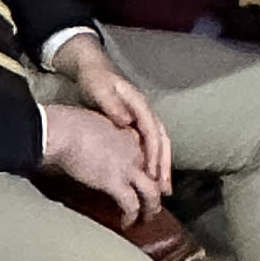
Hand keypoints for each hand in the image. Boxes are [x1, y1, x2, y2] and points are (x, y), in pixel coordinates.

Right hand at [39, 103, 163, 222]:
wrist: (64, 130)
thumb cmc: (69, 123)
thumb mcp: (98, 125)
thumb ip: (107, 137)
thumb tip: (101, 149)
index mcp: (132, 133)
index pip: (152, 154)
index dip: (153, 168)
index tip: (150, 177)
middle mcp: (136, 148)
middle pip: (157, 173)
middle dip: (158, 190)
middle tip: (154, 202)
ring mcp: (128, 165)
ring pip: (151, 192)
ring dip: (151, 208)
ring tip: (146, 218)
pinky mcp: (115, 181)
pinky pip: (131, 204)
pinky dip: (131, 217)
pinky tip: (126, 223)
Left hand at [58, 34, 172, 192]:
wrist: (94, 70)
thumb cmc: (95, 80)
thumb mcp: (99, 89)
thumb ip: (112, 104)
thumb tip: (126, 122)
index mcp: (139, 104)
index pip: (152, 132)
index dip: (153, 154)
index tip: (151, 175)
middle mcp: (146, 112)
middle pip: (162, 140)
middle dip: (164, 165)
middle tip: (165, 190)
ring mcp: (143, 118)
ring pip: (159, 144)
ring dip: (162, 166)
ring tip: (163, 188)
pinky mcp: (136, 124)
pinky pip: (150, 144)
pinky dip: (153, 161)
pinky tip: (150, 176)